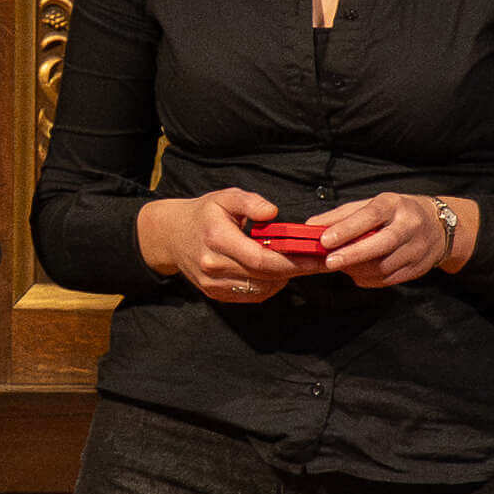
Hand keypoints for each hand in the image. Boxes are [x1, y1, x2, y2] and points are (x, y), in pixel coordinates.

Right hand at [137, 187, 301, 304]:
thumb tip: (273, 212)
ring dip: (285, 279)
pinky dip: (269, 286)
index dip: (292, 261)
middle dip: (297, 270)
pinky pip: (251, 295)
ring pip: (260, 289)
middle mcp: (213, 265)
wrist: (171, 236)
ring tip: (302, 265)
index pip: (261, 258)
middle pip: (265, 276)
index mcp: (218, 238)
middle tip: (322, 262)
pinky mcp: (214, 293)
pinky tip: (278, 272)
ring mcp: (213, 283)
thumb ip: (250, 202)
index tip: (317, 257)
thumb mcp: (225, 197)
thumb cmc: (204, 214)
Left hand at [314, 191, 470, 289]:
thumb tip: (310, 225)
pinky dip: (367, 279)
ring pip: (382, 266)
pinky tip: (356, 272)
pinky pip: (387, 280)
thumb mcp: (372, 205)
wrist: (440, 227)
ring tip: (341, 265)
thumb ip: (341, 216)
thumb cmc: (397, 213)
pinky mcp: (417, 269)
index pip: (371, 216)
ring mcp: (416, 249)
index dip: (347, 229)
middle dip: (352, 255)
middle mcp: (409, 226)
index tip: (325, 240)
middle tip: (329, 263)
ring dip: (356, 269)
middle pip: (381, 244)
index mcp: (395, 205)